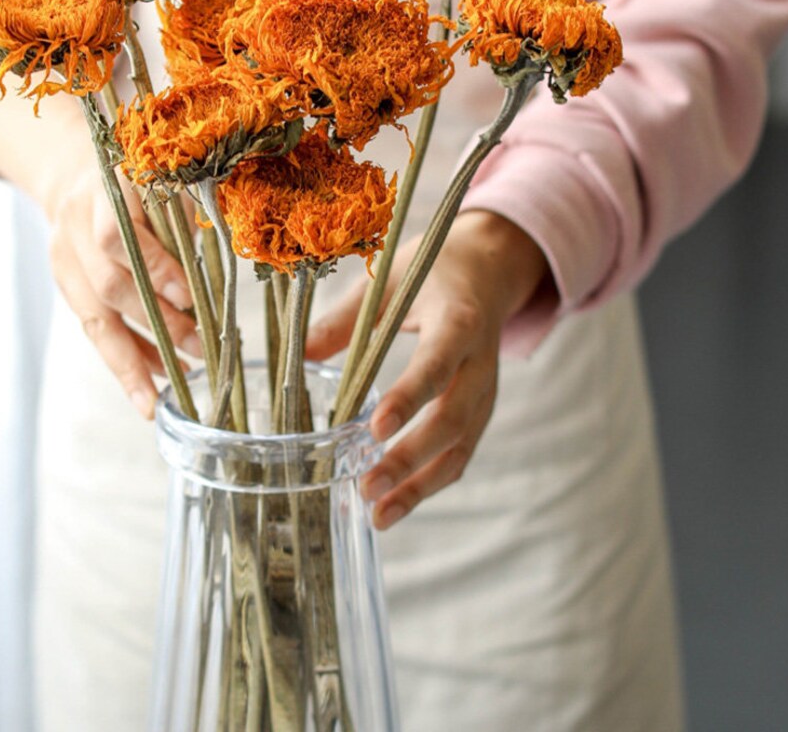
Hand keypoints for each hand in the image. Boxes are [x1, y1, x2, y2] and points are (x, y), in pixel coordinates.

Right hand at [0, 86, 201, 419]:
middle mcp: (75, 228)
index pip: (117, 237)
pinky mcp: (65, 287)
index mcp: (104, 192)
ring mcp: (64, 261)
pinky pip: (95, 331)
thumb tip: (234, 255)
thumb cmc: (136, 175)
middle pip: (108, 285)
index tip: (191, 295)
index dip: (153, 269)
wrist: (73, 174)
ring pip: (95, 319)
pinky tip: (153, 384)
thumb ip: (186, 211)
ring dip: (134, 360)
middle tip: (199, 347)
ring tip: (169, 391)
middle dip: (157, 321)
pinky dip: (124, 360)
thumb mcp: (161, 177)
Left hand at [306, 210, 550, 528]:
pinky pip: (460, 453)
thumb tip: (297, 355)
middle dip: (410, 459)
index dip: (409, 397)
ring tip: (379, 516)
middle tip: (368, 487)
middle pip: (452, 419)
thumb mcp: (389, 282)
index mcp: (459, 321)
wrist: (489, 270)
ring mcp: (486, 392)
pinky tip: (395, 504)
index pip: (436, 363)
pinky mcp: (480, 412)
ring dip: (421, 487)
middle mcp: (480, 363)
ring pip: (461, 448)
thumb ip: (346, 319)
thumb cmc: (432, 272)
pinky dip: (429, 483)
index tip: (376, 428)